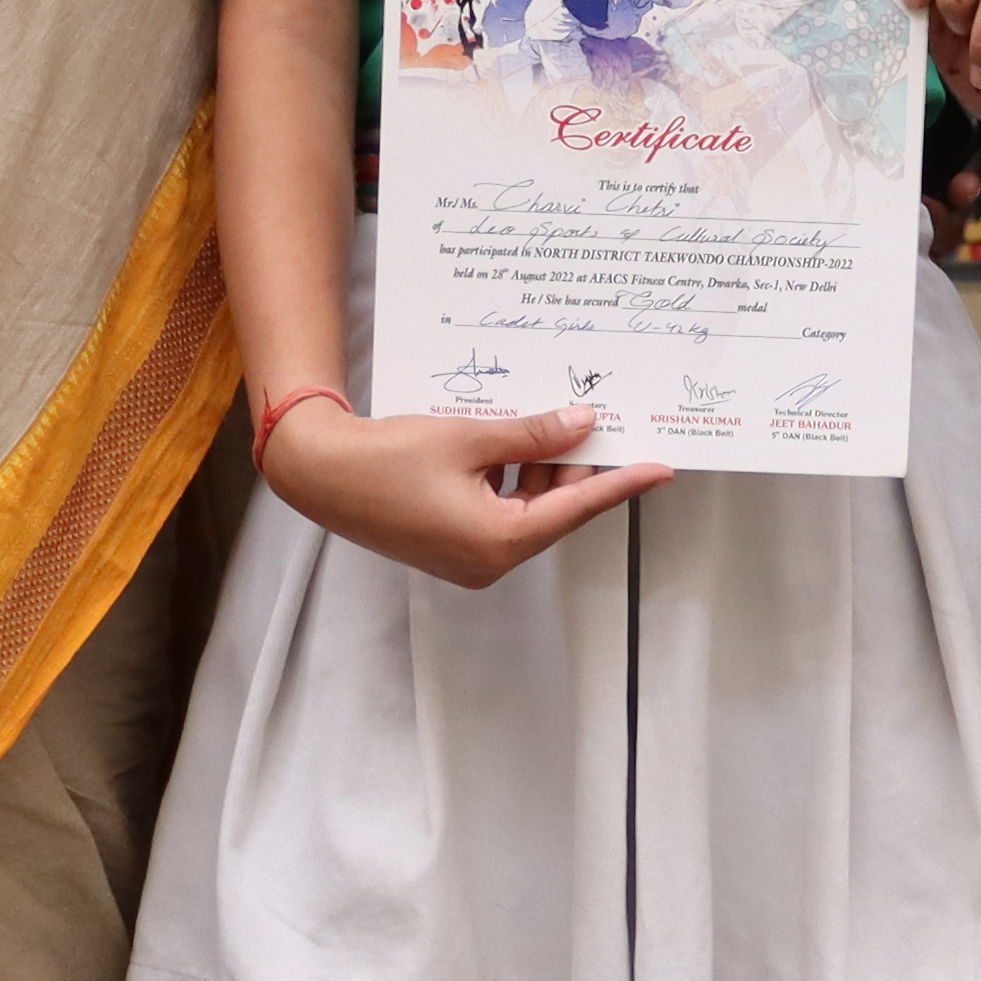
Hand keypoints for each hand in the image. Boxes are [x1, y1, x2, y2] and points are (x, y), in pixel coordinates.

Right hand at [266, 399, 667, 589]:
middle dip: (573, 465)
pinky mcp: (451, 545)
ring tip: (552, 420)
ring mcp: (468, 557)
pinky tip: (513, 438)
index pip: (577, 508)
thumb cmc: (387, 458)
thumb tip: (583, 424)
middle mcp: (488, 561)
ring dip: (540, 467)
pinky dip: (512, 477)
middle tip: (595, 420)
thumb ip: (532, 434)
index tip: (661, 469)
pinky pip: (500, 510)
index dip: (621, 484)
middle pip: (553, 508)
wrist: (319, 472)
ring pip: (528, 508)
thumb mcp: (470, 437)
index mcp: (499, 542)